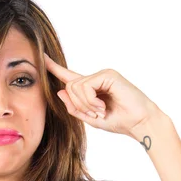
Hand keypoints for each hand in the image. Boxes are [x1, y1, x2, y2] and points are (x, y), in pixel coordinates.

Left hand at [44, 53, 165, 136]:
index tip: (41, 57)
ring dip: (85, 104)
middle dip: (78, 105)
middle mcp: (96, 78)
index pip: (69, 76)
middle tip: (94, 115)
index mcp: (91, 88)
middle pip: (69, 87)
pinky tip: (103, 106)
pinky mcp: (107, 74)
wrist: (139, 123)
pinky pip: (86, 86)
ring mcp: (102, 74)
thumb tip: (59, 91)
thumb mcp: (91, 118)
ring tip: (101, 111)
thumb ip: (74, 107)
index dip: (54, 68)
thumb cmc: (119, 121)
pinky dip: (91, 100)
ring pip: (75, 87)